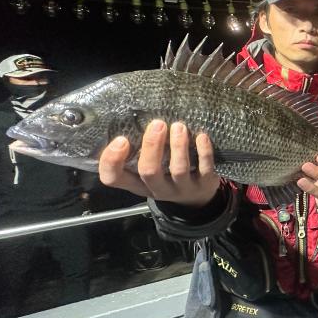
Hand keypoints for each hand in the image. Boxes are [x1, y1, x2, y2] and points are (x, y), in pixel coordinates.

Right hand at [99, 120, 219, 207]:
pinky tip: (202, 136)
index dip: (111, 161)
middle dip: (152, 146)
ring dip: (178, 146)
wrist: (196, 198)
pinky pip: (205, 169)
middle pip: (148, 171)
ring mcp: (181, 189)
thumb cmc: (165, 176)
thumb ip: (138, 153)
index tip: (121, 139)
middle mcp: (157, 189)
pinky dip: (204, 151)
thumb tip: (134, 119)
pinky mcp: (204, 184)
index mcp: (137, 183)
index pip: (113, 178)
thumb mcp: (148, 169)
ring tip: (179, 126)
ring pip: (178, 170)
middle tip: (157, 124)